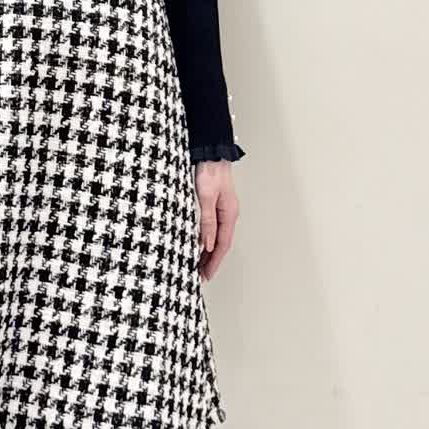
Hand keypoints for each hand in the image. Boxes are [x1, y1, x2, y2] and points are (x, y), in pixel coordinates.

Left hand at [194, 160, 238, 281]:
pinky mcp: (215, 205)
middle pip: (221, 244)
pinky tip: (199, 244)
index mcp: (229, 214)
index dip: (214, 261)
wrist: (210, 153)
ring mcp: (223, 210)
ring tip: (199, 264)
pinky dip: (206, 239)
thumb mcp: (206, 198)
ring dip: (209, 252)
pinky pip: (213, 228)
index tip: (206, 274)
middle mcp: (228, 214)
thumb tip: (207, 244)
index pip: (222, 245)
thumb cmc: (210, 171)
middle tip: (201, 275)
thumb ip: (207, 222)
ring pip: (217, 237)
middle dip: (212, 261)